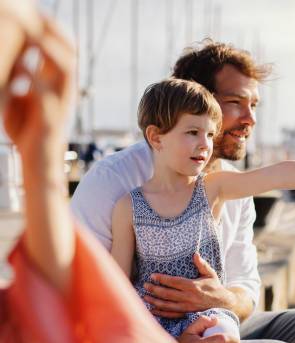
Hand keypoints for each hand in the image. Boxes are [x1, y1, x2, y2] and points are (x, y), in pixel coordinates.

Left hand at [3, 17, 74, 158]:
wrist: (38, 164)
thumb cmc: (27, 132)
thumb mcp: (20, 98)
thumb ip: (20, 79)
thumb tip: (15, 60)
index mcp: (57, 85)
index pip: (61, 48)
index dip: (49, 28)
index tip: (31, 11)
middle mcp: (64, 91)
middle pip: (68, 51)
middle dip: (52, 30)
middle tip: (34, 14)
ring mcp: (60, 103)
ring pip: (64, 67)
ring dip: (49, 49)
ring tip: (32, 34)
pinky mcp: (52, 117)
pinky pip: (45, 92)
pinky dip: (33, 77)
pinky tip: (19, 68)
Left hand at [145, 253, 236, 318]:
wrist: (223, 303)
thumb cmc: (215, 286)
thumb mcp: (210, 274)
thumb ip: (202, 264)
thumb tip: (195, 254)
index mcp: (193, 286)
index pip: (174, 282)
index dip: (162, 279)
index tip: (153, 276)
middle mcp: (188, 297)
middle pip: (167, 294)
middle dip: (155, 289)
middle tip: (145, 285)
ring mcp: (187, 307)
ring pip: (167, 305)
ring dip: (155, 301)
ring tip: (145, 296)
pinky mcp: (186, 314)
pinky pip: (171, 315)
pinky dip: (161, 313)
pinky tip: (152, 309)